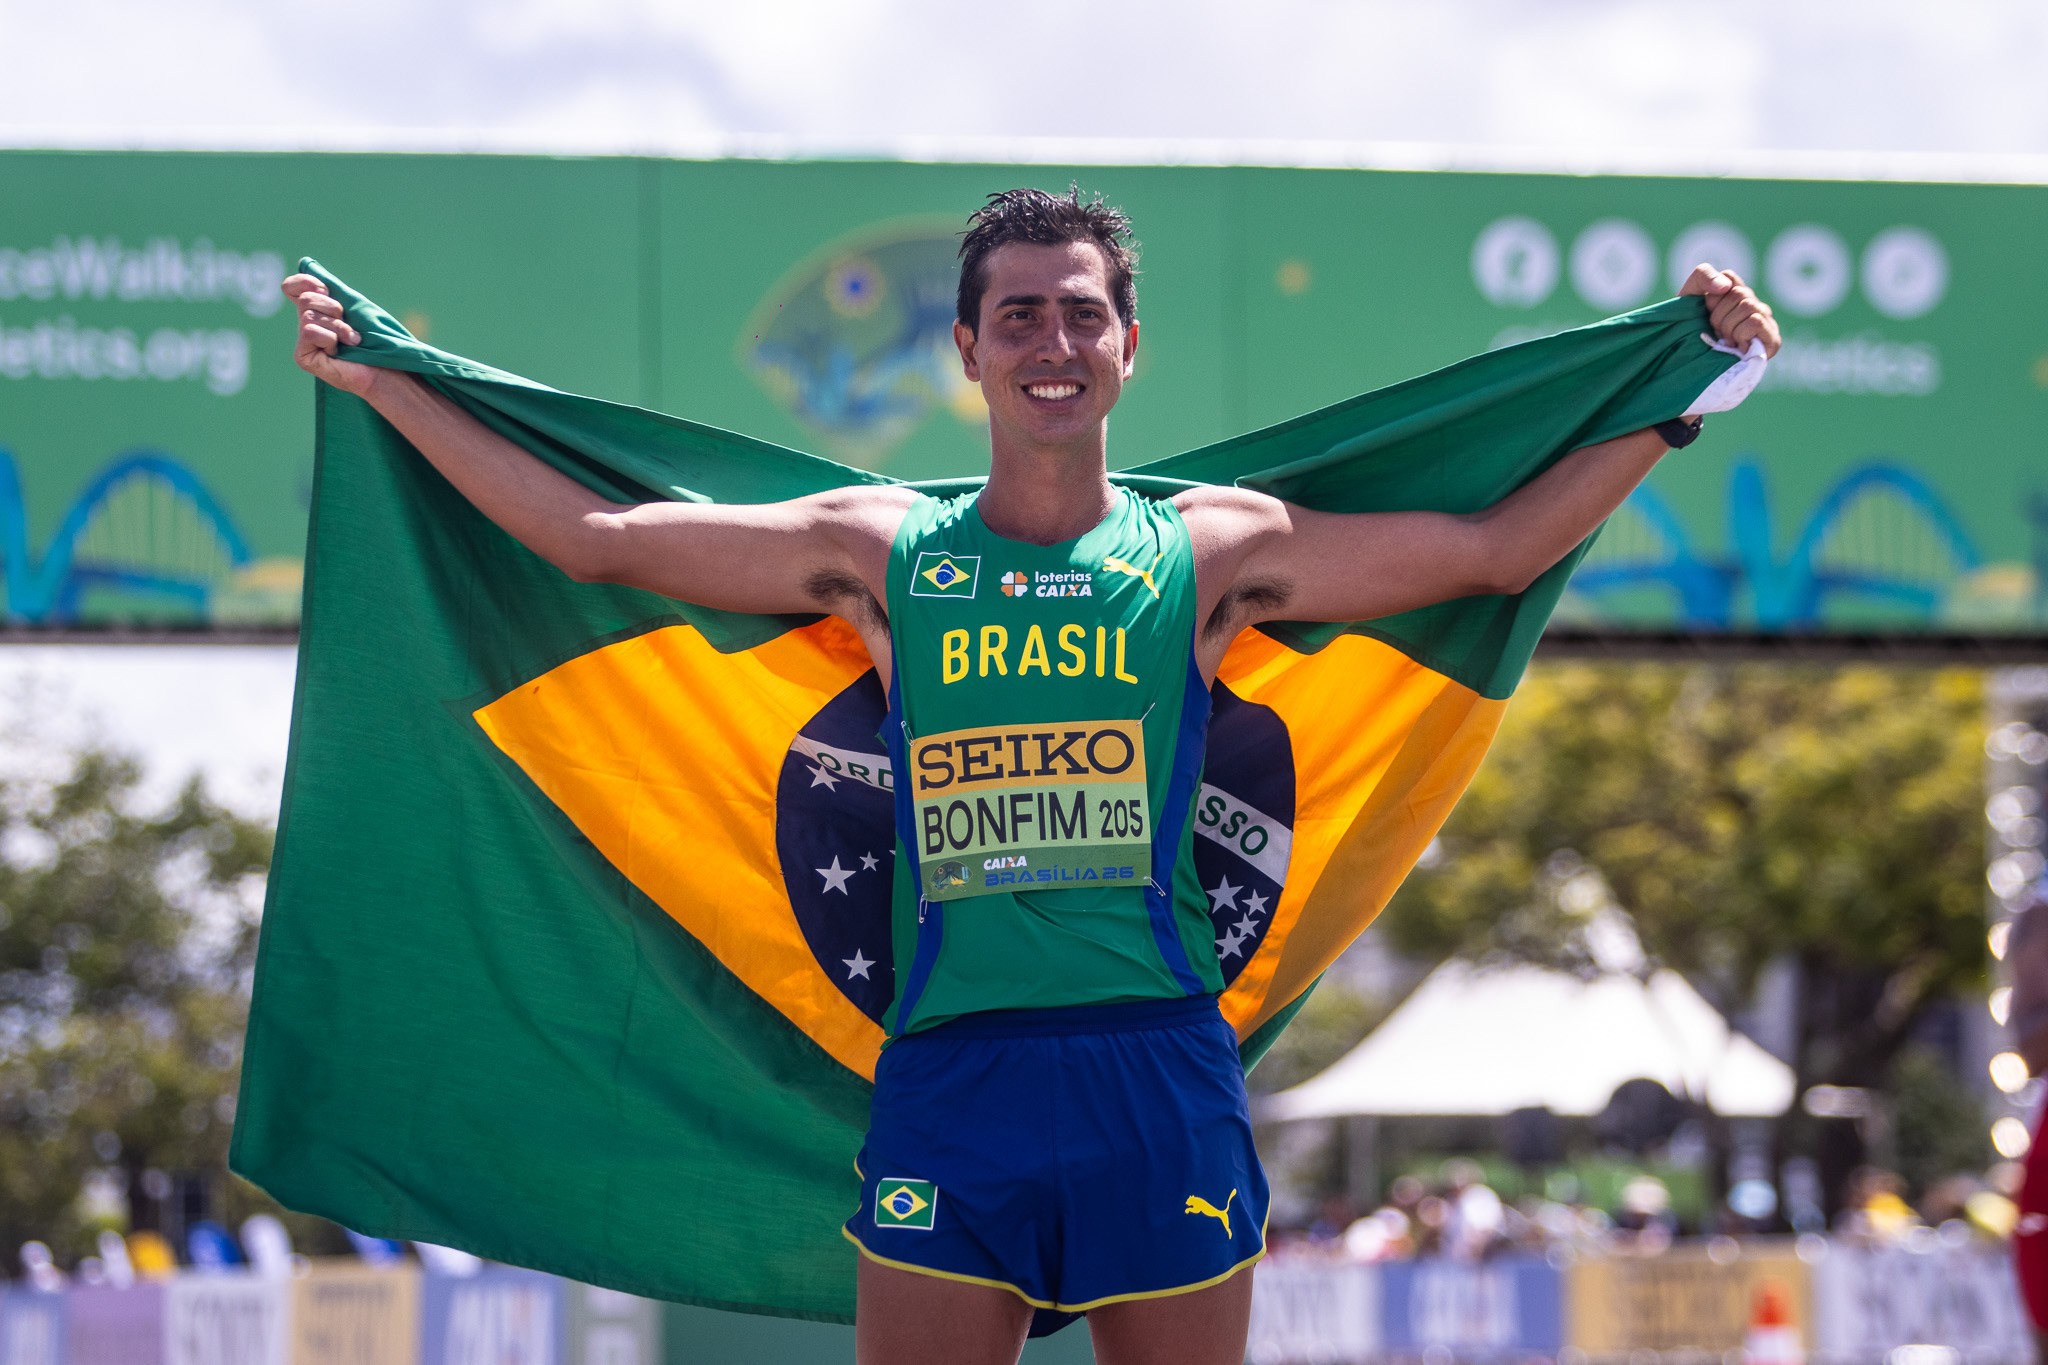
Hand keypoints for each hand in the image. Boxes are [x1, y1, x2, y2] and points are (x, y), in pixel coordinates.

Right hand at [283, 273, 379, 396]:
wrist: (382, 370)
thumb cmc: (372, 340)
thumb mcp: (352, 308)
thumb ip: (332, 290)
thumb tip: (308, 264)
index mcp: (315, 311)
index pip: (292, 286)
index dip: (305, 281)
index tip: (325, 288)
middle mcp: (305, 325)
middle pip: (306, 299)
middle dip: (333, 308)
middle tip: (348, 324)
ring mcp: (302, 342)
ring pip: (309, 316)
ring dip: (338, 327)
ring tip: (351, 340)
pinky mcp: (302, 357)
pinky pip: (310, 331)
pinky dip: (329, 338)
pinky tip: (338, 351)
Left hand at [1678, 264, 1780, 357]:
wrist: (1687, 367)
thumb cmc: (1688, 334)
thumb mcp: (1688, 298)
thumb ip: (1703, 276)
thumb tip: (1725, 285)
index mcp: (1736, 295)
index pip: (1729, 277)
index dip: (1712, 296)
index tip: (1705, 312)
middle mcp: (1754, 306)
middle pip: (1739, 293)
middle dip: (1719, 316)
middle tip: (1716, 332)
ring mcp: (1767, 322)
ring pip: (1748, 306)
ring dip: (1728, 327)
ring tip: (1726, 341)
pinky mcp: (1772, 341)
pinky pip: (1755, 322)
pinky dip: (1740, 333)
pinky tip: (1737, 347)